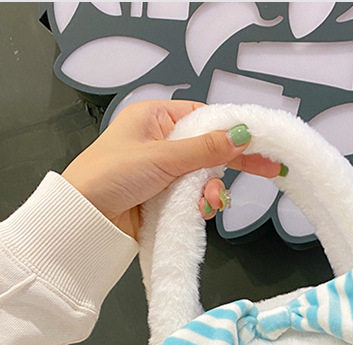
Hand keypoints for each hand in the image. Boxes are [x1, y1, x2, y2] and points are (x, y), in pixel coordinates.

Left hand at [61, 100, 281, 239]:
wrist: (83, 219)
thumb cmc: (109, 175)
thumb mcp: (162, 157)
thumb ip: (206, 148)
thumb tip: (242, 134)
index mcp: (154, 118)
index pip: (203, 117)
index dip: (231, 129)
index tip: (259, 141)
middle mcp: (159, 142)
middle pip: (207, 149)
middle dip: (226, 165)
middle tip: (268, 170)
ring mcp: (161, 173)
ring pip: (202, 178)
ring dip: (210, 191)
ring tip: (208, 204)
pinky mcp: (161, 199)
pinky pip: (191, 198)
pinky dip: (199, 206)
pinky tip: (200, 212)